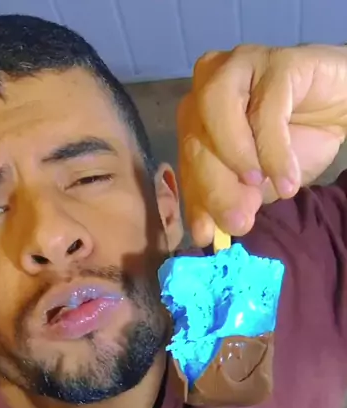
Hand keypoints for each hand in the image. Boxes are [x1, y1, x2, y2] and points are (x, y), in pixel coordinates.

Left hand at [178, 44, 346, 245]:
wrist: (342, 110)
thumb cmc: (294, 144)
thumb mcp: (258, 184)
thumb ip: (232, 198)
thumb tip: (211, 231)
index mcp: (197, 116)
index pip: (186, 161)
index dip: (196, 200)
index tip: (207, 235)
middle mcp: (209, 86)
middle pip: (196, 139)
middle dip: (215, 187)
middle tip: (238, 222)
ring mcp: (240, 67)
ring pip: (217, 111)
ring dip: (235, 157)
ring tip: (259, 186)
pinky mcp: (277, 62)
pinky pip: (267, 109)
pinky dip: (274, 151)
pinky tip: (286, 180)